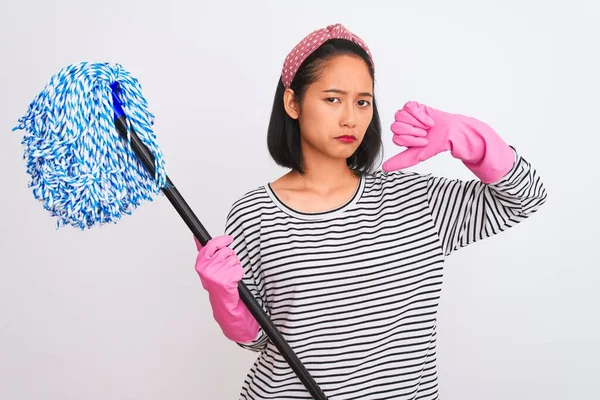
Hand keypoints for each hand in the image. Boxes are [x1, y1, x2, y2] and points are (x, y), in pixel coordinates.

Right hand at [194, 235, 258, 342]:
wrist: (228, 312)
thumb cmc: (221, 290)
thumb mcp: (210, 270)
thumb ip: (207, 254)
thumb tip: (198, 238)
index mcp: (201, 266)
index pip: (209, 245)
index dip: (220, 241)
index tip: (228, 239)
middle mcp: (205, 271)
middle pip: (224, 251)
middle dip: (230, 257)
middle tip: (228, 269)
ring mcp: (215, 277)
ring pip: (232, 259)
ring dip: (235, 266)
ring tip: (231, 278)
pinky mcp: (225, 282)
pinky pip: (238, 269)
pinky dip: (239, 274)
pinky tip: (235, 283)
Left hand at [382, 101, 514, 182]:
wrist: (451, 132)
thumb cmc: (434, 144)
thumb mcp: (416, 155)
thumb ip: (400, 161)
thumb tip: (383, 168)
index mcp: (400, 137)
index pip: (396, 137)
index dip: (411, 140)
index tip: (423, 141)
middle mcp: (401, 126)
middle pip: (396, 126)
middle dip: (413, 132)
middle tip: (425, 133)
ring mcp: (406, 115)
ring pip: (400, 116)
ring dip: (417, 122)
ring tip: (427, 126)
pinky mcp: (413, 106)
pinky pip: (409, 107)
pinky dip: (420, 114)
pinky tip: (428, 120)